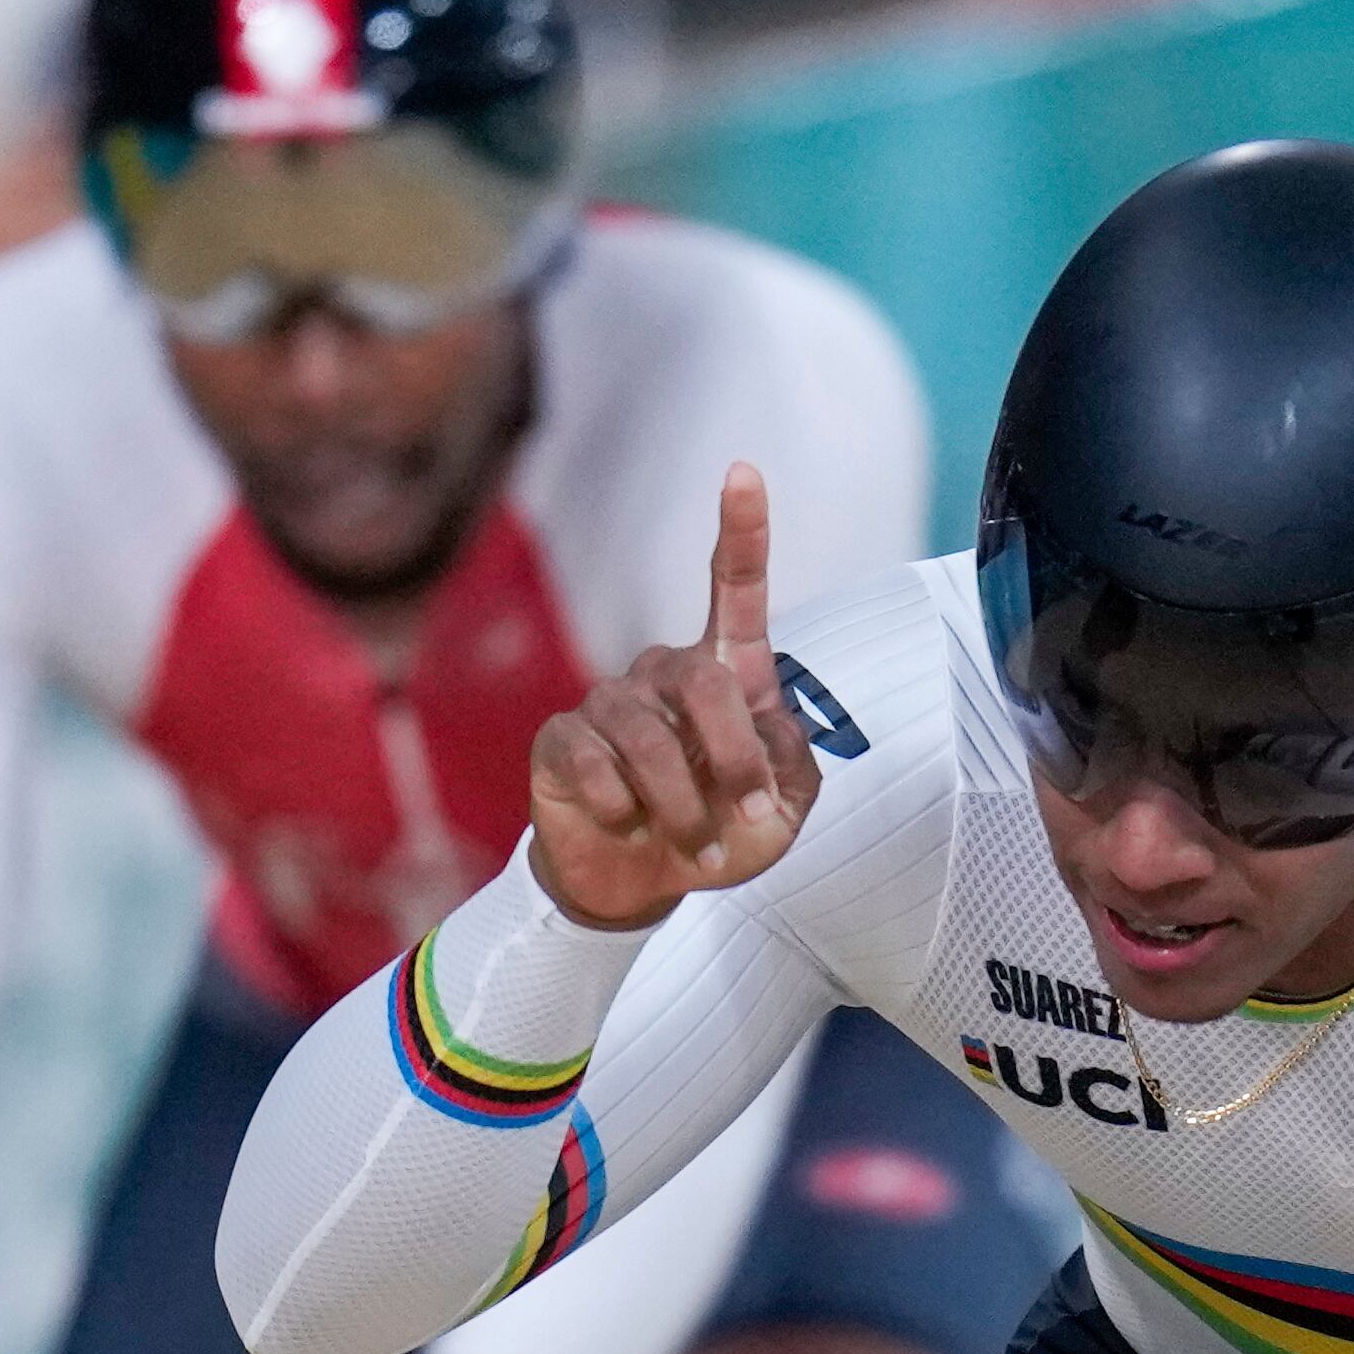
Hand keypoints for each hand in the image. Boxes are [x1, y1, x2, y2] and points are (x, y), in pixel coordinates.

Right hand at [528, 462, 820, 930]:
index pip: (733, 589)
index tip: (743, 471)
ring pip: (650, 739)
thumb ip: (793, 768)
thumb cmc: (718, 834)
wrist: (639, 882)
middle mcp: (663, 672)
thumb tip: (767, 732)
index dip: (740, 530)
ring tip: (696, 848)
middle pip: (705, 682)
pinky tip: (627, 824)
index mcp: (724, 673)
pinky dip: (623, 810)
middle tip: (748, 819)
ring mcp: (608, 700)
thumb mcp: (780, 814)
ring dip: (683, 808)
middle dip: (735, 759)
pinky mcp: (561, 739)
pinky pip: (593, 764)